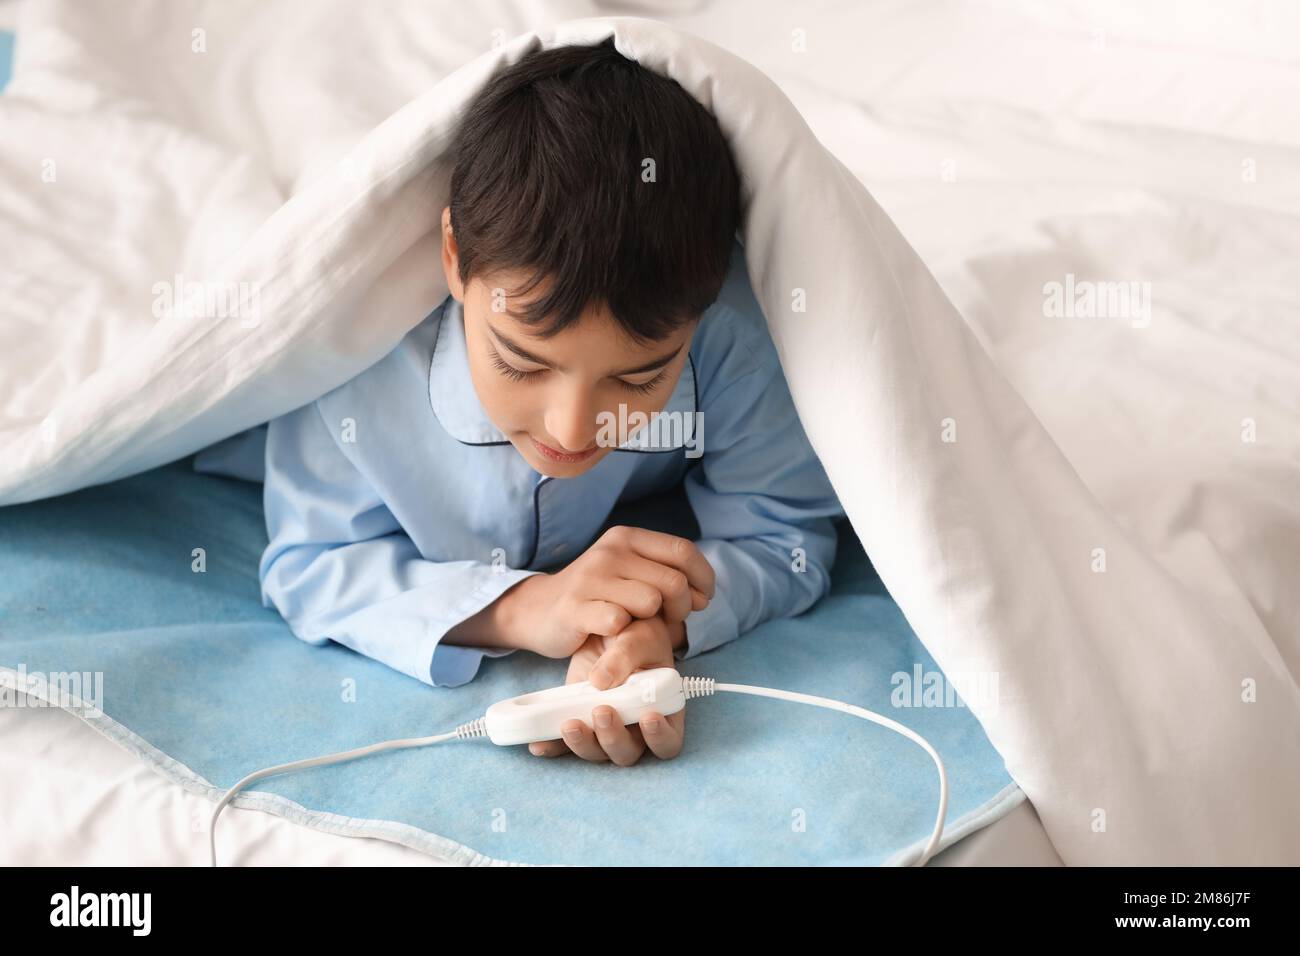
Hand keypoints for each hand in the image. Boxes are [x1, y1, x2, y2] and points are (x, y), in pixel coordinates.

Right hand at [513, 525, 714, 660]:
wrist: (540, 610)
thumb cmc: (597, 595)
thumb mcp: (629, 572)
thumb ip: (665, 574)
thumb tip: (702, 595)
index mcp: (627, 538)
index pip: (683, 550)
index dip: (703, 578)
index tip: (702, 599)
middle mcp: (610, 552)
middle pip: (673, 581)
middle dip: (682, 607)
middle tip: (671, 620)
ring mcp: (591, 578)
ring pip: (651, 601)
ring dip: (652, 621)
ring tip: (639, 624)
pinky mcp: (575, 607)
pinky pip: (619, 621)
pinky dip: (623, 632)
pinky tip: (614, 632)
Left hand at [528, 613, 686, 764]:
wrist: (609, 629)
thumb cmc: (637, 634)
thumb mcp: (637, 637)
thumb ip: (624, 656)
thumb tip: (600, 682)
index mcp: (663, 710)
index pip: (669, 740)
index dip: (660, 738)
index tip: (648, 717)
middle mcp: (636, 728)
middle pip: (629, 752)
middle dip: (614, 739)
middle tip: (602, 711)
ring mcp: (606, 729)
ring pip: (598, 752)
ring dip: (583, 744)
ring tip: (569, 724)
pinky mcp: (580, 722)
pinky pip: (567, 745)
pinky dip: (553, 747)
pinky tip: (539, 744)